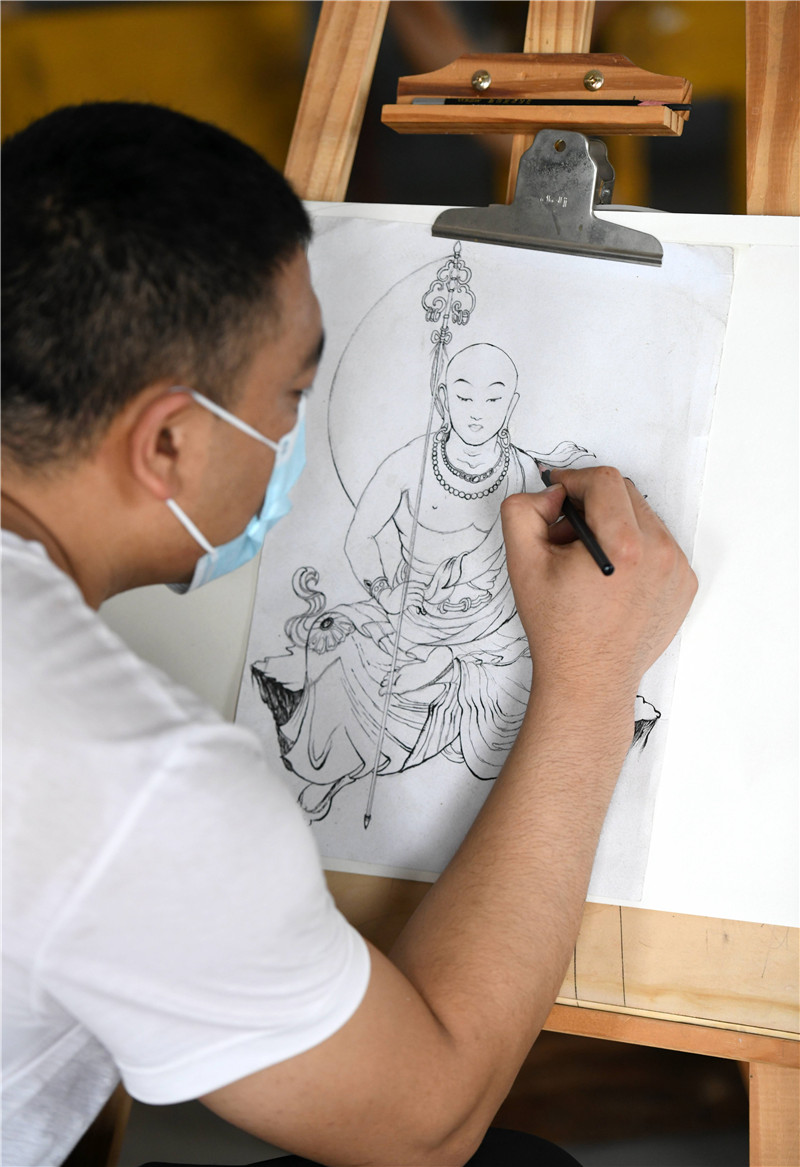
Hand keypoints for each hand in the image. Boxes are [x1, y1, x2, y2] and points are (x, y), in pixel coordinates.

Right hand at [378, 580, 425, 614]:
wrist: (387, 602)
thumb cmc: (397, 596)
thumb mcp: (402, 589)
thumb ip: (411, 587)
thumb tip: (426, 586)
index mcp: (404, 585)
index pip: (415, 583)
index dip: (422, 585)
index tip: (426, 587)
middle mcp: (405, 589)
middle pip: (418, 590)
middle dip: (422, 595)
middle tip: (421, 599)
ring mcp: (405, 595)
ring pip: (418, 597)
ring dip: (421, 601)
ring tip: (419, 604)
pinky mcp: (406, 602)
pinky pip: (416, 602)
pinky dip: (419, 605)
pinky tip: (418, 608)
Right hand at [501, 468, 696, 703]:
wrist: (588, 679)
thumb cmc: (557, 628)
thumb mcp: (522, 562)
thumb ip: (523, 510)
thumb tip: (552, 494)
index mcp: (624, 544)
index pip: (603, 481)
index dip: (573, 481)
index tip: (556, 498)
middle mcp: (660, 552)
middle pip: (625, 495)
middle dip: (592, 505)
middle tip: (566, 538)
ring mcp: (678, 569)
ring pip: (643, 518)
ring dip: (615, 525)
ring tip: (589, 562)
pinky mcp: (685, 585)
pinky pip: (659, 545)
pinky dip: (635, 549)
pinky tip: (611, 578)